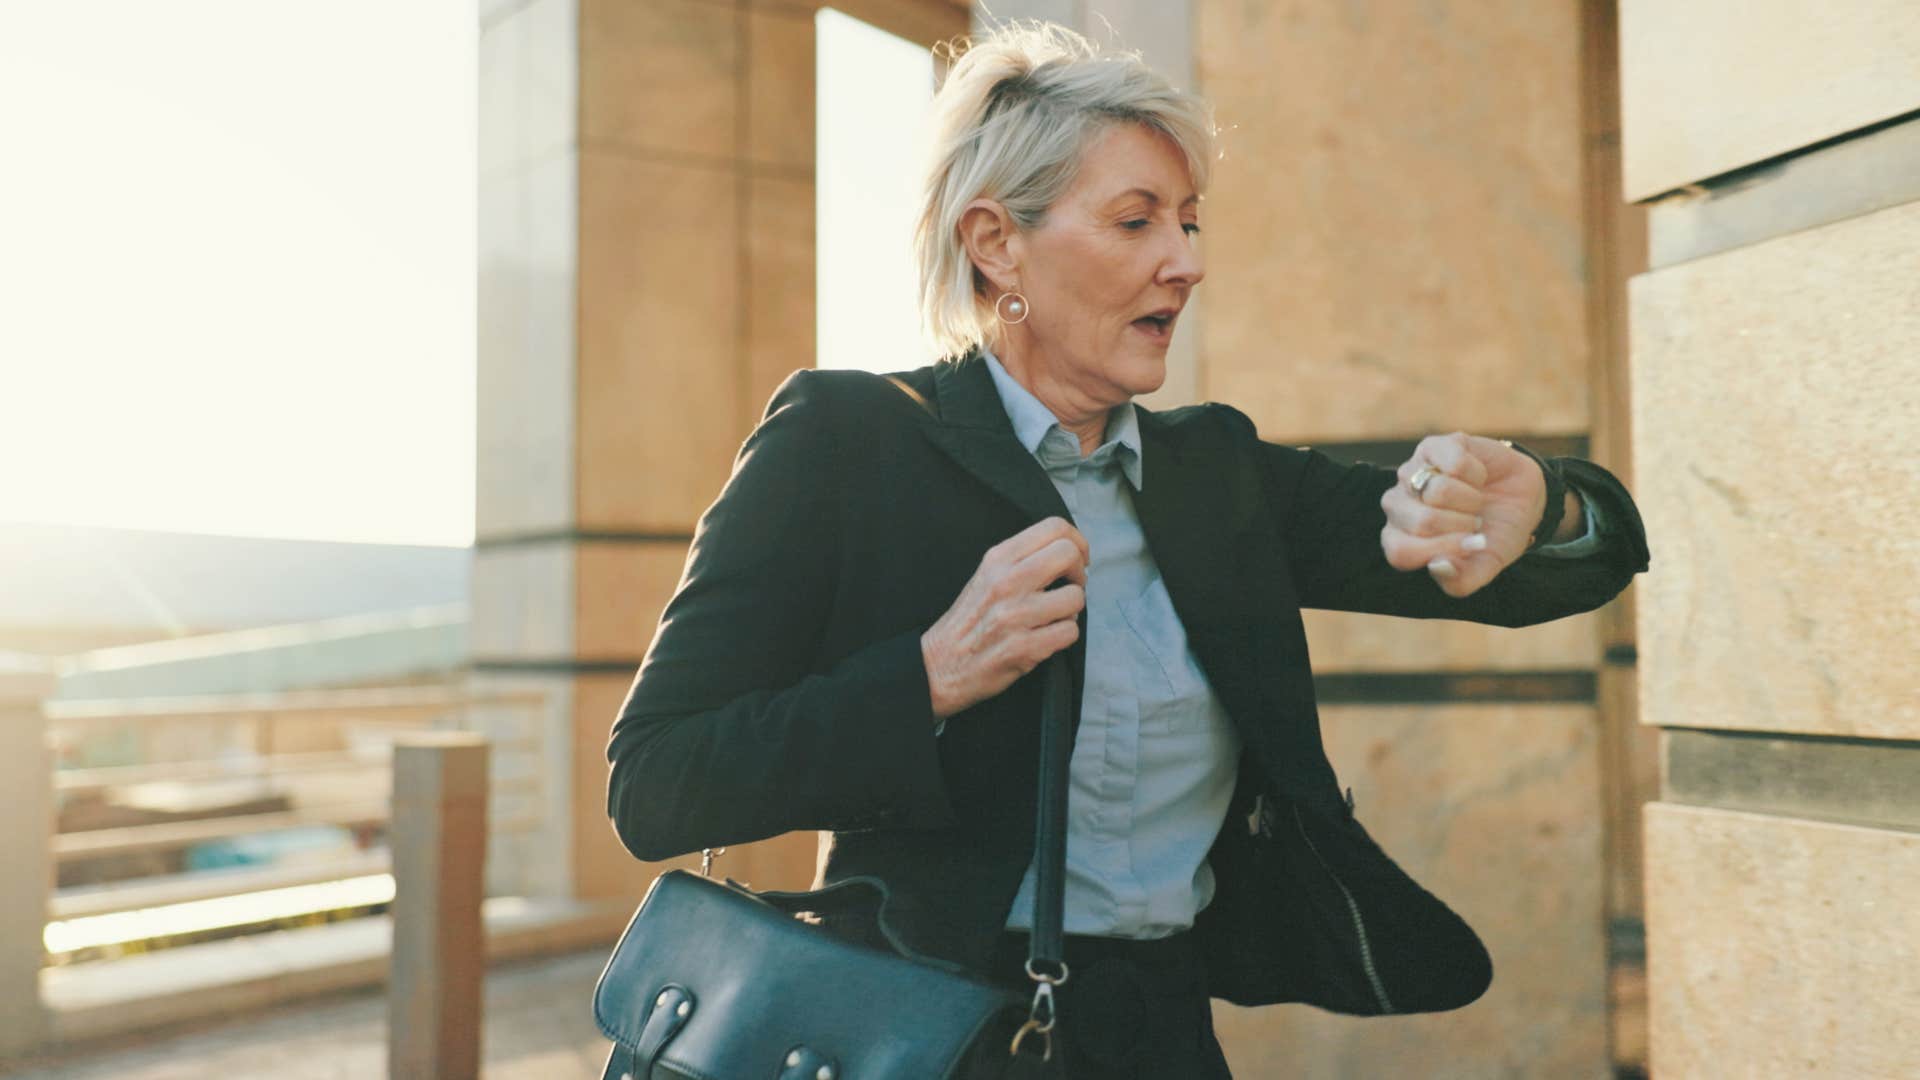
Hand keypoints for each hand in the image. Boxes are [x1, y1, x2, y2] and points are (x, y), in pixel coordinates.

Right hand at [921, 517, 1088, 721]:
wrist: (939, 665)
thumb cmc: (969, 621)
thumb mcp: (986, 576)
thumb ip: (1021, 559)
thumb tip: (1066, 550)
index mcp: (998, 559)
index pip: (1054, 527)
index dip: (1077, 541)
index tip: (1077, 558)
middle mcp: (1007, 582)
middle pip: (1068, 554)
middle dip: (1079, 571)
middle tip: (1070, 585)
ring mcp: (1016, 616)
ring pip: (1076, 597)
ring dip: (1071, 609)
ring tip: (1053, 616)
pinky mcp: (1025, 648)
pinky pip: (1070, 632)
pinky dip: (1064, 635)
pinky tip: (1047, 636)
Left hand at [1379, 433, 1543, 597]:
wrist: (1523, 496)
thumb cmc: (1495, 533)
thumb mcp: (1486, 565)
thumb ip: (1462, 580)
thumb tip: (1437, 567)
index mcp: (1400, 539)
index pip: (1401, 552)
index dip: (1442, 550)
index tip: (1472, 545)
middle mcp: (1397, 506)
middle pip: (1422, 522)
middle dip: (1462, 525)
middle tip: (1475, 521)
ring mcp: (1411, 473)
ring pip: (1438, 491)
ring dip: (1471, 499)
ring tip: (1476, 500)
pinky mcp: (1432, 446)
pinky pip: (1455, 463)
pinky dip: (1477, 473)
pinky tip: (1477, 477)